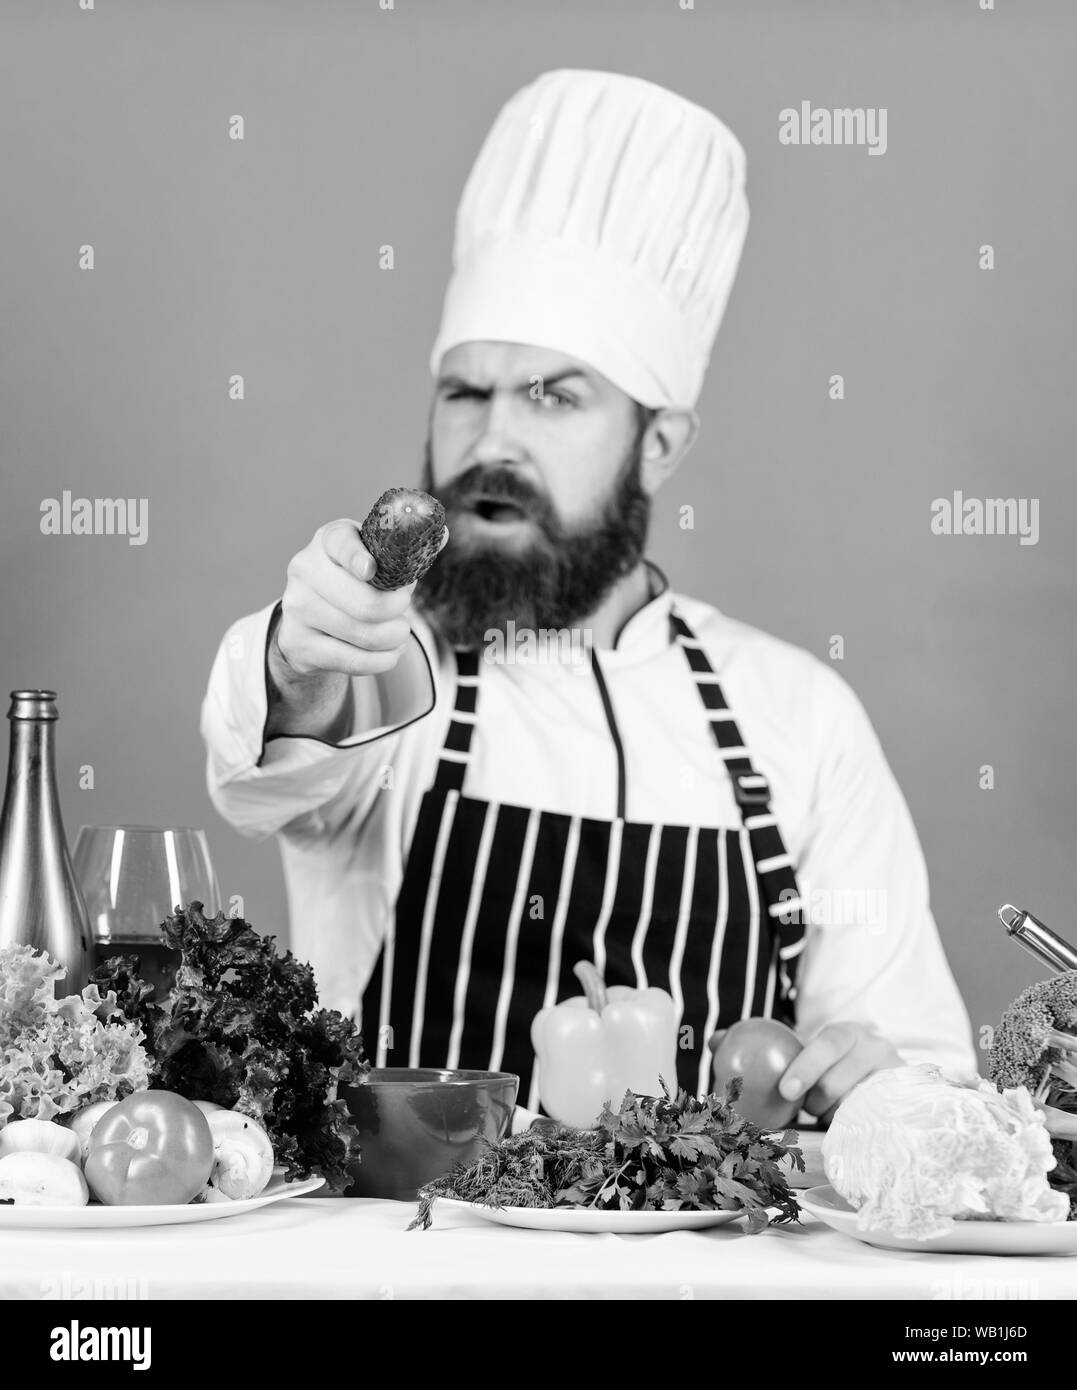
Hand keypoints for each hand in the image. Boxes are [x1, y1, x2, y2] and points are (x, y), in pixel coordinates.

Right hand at [275, 518, 419, 678]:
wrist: (313, 623)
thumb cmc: (356, 583)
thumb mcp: (378, 561)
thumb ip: (407, 551)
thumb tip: (441, 534)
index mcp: (328, 540)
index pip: (341, 543)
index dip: (358, 558)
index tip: (372, 571)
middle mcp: (305, 569)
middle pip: (365, 603)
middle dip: (398, 613)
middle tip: (405, 613)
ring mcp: (296, 607)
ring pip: (364, 635)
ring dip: (395, 639)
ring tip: (399, 634)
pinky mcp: (298, 643)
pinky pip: (353, 661)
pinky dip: (382, 661)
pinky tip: (389, 653)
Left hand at [777, 1022, 901, 1124]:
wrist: (885, 1073)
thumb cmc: (838, 1067)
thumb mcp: (822, 1055)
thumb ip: (790, 1059)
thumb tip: (741, 1060)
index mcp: (848, 1033)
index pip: (827, 1046)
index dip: (805, 1067)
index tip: (786, 1090)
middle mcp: (876, 1048)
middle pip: (834, 1086)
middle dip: (813, 1104)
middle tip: (811, 1106)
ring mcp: (894, 1074)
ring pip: (849, 1110)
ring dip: (833, 1118)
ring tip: (835, 1111)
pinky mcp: (903, 1100)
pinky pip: (870, 1123)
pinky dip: (853, 1128)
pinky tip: (849, 1126)